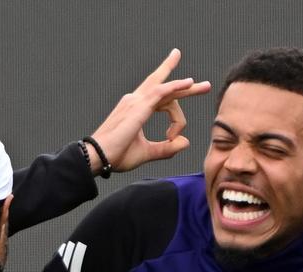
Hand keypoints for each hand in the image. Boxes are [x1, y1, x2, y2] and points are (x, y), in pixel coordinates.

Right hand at [85, 49, 210, 172]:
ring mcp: (136, 101)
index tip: (174, 138)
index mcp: (136, 108)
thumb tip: (185, 142)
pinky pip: (160, 92)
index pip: (163, 101)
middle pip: (164, 86)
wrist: (98, 156)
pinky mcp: (138, 107)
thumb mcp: (147, 152)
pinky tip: (188, 84)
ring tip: (205, 87)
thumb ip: (166, 149)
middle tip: (204, 85)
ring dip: (186, 87)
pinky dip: (175, 87)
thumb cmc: (116, 155)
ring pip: (166, 88)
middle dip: (184, 84)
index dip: (177, 119)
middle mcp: (136, 100)